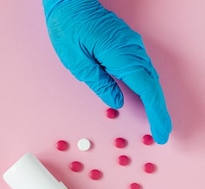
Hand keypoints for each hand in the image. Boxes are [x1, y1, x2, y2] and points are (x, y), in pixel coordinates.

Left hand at [43, 0, 170, 143]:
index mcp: (121, 55)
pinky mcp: (127, 45)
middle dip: (158, 111)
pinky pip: (141, 69)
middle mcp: (132, 49)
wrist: (69, 4)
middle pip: (152, 85)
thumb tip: (118, 103)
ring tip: (156, 123)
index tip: (160, 131)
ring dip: (154, 101)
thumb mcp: (78, 63)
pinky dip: (146, 87)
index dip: (155, 113)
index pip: (146, 89)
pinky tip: (145, 101)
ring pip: (149, 77)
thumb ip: (100, 83)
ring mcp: (132, 45)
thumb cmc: (68, 31)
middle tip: (161, 134)